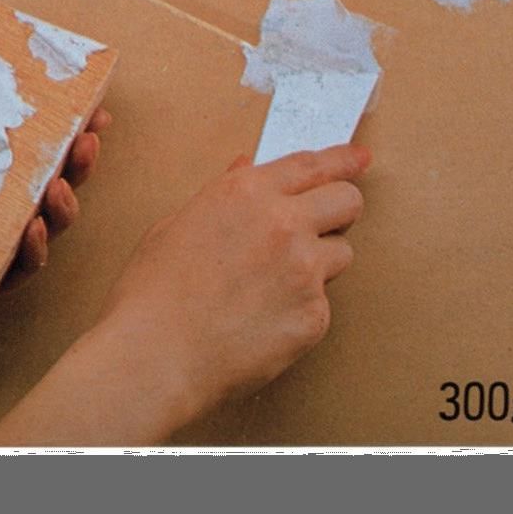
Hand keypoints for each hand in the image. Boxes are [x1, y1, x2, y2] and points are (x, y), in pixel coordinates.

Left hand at [0, 5, 108, 451]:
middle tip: (90, 134)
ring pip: (34, 227)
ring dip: (63, 204)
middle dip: (75, 155)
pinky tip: (31, 232)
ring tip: (63, 183)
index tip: (84, 94)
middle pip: (34, 177)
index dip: (50, 115)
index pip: (6, 133)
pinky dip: (28, 257)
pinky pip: (4, 279)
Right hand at [0, 143, 370, 445]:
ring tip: (274, 284)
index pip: (313, 164)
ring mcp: (305, 271)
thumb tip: (247, 169)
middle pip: (347, 200)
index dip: (341, 159)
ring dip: (320, 262)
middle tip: (323, 223)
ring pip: (341, 254)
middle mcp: (284, 223)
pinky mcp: (314, 316)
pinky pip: (323, 304)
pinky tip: (263, 320)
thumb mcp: (179, 222)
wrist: (156, 355)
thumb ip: (224, 192)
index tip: (358, 157)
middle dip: (339, 208)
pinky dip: (302, 309)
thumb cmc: (154, 291)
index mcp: (248, 192)